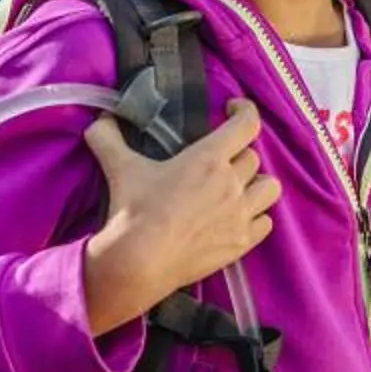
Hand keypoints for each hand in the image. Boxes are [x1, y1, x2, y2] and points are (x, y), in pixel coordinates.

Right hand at [80, 104, 279, 334]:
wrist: (139, 262)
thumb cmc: (134, 211)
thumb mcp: (120, 168)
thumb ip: (108, 138)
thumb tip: (100, 120)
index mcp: (209, 159)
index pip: (247, 124)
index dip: (245, 110)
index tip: (233, 109)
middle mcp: (232, 184)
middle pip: (253, 157)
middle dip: (238, 153)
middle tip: (220, 159)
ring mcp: (241, 215)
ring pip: (270, 188)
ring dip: (256, 183)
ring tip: (239, 187)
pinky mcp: (241, 243)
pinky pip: (266, 222)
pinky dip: (257, 216)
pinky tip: (240, 217)